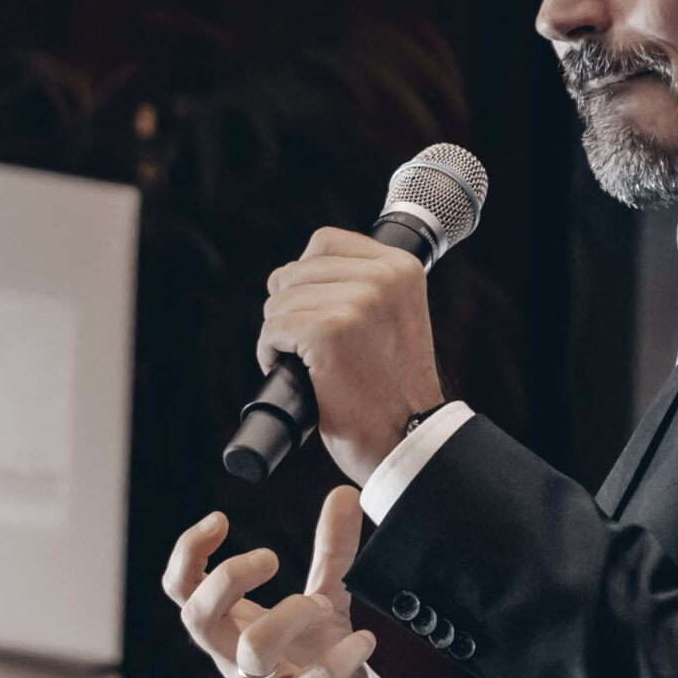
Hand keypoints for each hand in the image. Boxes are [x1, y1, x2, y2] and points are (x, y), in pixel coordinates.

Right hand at [163, 486, 374, 677]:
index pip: (182, 590)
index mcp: (231, 627)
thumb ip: (331, 550)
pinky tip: (364, 641)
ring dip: (291, 615)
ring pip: (252, 650)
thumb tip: (344, 493)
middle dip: (228, 578)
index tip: (220, 519)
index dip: (188, 552)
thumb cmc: (311, 660)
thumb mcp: (323, 598)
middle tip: (271, 559)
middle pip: (197, 618)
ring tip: (324, 604)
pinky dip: (341, 656)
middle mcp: (236, 658)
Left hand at [258, 227, 444, 483]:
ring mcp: (355, 304)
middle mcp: (382, 279)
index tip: (319, 308)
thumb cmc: (393, 385)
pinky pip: (272, 330)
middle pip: (294, 271)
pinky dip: (270, 354)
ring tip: (309, 361)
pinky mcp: (327, 333)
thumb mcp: (395, 314)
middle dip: (291, 308)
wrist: (407, 435)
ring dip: (281, 334)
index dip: (307, 275)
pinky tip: (297, 372)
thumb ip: (362, 283)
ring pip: (278, 302)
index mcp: (401, 267)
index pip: (324, 241)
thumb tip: (292, 272)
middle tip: (312, 343)